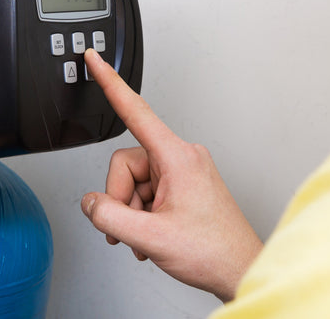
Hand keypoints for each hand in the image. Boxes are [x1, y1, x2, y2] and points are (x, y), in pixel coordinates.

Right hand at [80, 50, 262, 301]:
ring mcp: (184, 171)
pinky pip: (148, 189)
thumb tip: (90, 203)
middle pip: (126, 164)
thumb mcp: (151, 237)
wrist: (239, 270)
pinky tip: (153, 234)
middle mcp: (182, 157)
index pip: (134, 111)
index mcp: (177, 157)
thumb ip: (110, 217)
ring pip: (134, 181)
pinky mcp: (185, 184)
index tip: (94, 59)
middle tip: (131, 228)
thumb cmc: (213, 250)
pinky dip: (143, 213)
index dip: (110, 82)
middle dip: (121, 198)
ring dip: (133, 211)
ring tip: (148, 236)